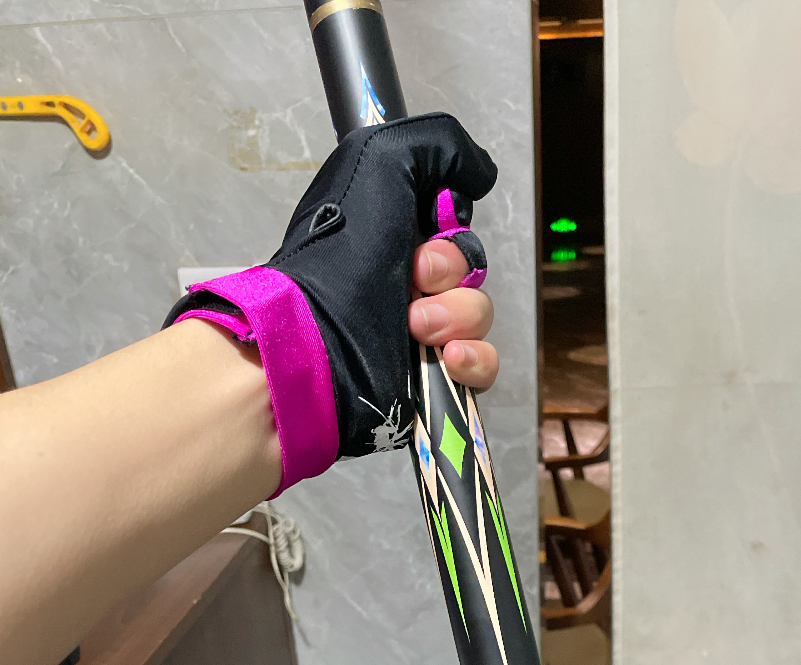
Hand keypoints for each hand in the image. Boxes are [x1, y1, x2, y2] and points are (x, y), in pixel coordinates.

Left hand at [164, 114, 496, 492]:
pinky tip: (446, 357)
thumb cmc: (337, 258)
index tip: (426, 230)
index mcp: (392, 239)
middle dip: (453, 270)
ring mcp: (420, 336)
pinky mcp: (431, 382)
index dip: (450, 228)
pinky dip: (473, 359)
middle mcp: (405, 285)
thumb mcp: (380, 161)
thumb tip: (480, 172)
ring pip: (479, 317)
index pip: (455, 227)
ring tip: (415, 324)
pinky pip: (482, 367)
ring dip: (457, 314)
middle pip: (472, 270)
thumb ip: (438, 146)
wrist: (318, 345)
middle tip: (414, 276)